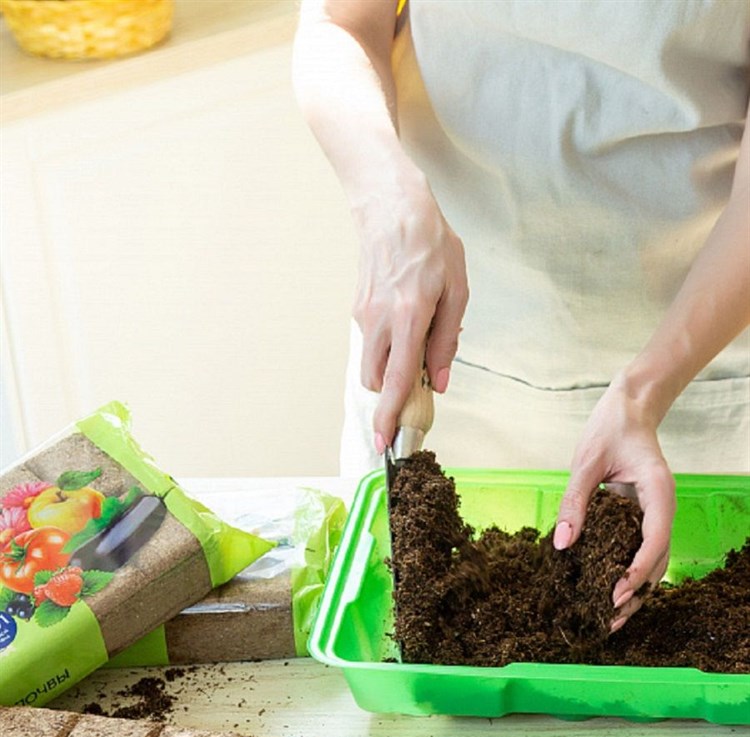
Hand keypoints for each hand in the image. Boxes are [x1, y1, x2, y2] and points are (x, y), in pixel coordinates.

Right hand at [351, 170, 468, 451]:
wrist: (391, 206)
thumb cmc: (431, 244)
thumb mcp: (456, 289)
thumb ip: (447, 340)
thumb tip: (438, 382)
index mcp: (410, 317)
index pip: (397, 380)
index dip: (391, 416)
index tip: (385, 443)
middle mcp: (381, 322)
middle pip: (378, 381)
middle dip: (394, 390)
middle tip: (420, 375)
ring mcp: (364, 316)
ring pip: (371, 366)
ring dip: (390, 369)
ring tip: (415, 341)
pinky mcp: (357, 310)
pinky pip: (371, 344)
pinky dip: (386, 348)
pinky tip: (405, 319)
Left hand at [553, 378, 675, 630]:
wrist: (629, 409)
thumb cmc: (610, 428)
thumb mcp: (586, 463)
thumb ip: (575, 503)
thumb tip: (562, 545)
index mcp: (657, 492)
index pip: (655, 540)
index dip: (636, 571)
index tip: (616, 594)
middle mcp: (662, 508)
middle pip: (658, 561)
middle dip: (636, 593)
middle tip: (610, 622)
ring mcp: (655, 514)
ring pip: (653, 561)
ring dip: (634, 590)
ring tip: (610, 618)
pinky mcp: (643, 517)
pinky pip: (640, 550)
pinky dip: (628, 572)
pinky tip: (608, 591)